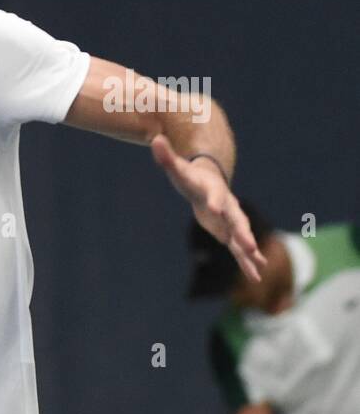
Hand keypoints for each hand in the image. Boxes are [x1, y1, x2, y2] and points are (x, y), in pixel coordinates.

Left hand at [150, 135, 267, 282]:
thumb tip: (154, 139)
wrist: (209, 182)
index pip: (214, 196)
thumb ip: (167, 157)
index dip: (214, 202)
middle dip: (243, 233)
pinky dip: (246, 260)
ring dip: (249, 251)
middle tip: (249, 245)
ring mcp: (230, 221)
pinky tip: (256, 274)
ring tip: (259, 266)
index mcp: (213, 191)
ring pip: (241, 237)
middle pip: (236, 220)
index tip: (214, 209)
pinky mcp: (228, 232)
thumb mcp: (178, 169)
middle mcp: (227, 207)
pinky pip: (238, 248)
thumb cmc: (191, 176)